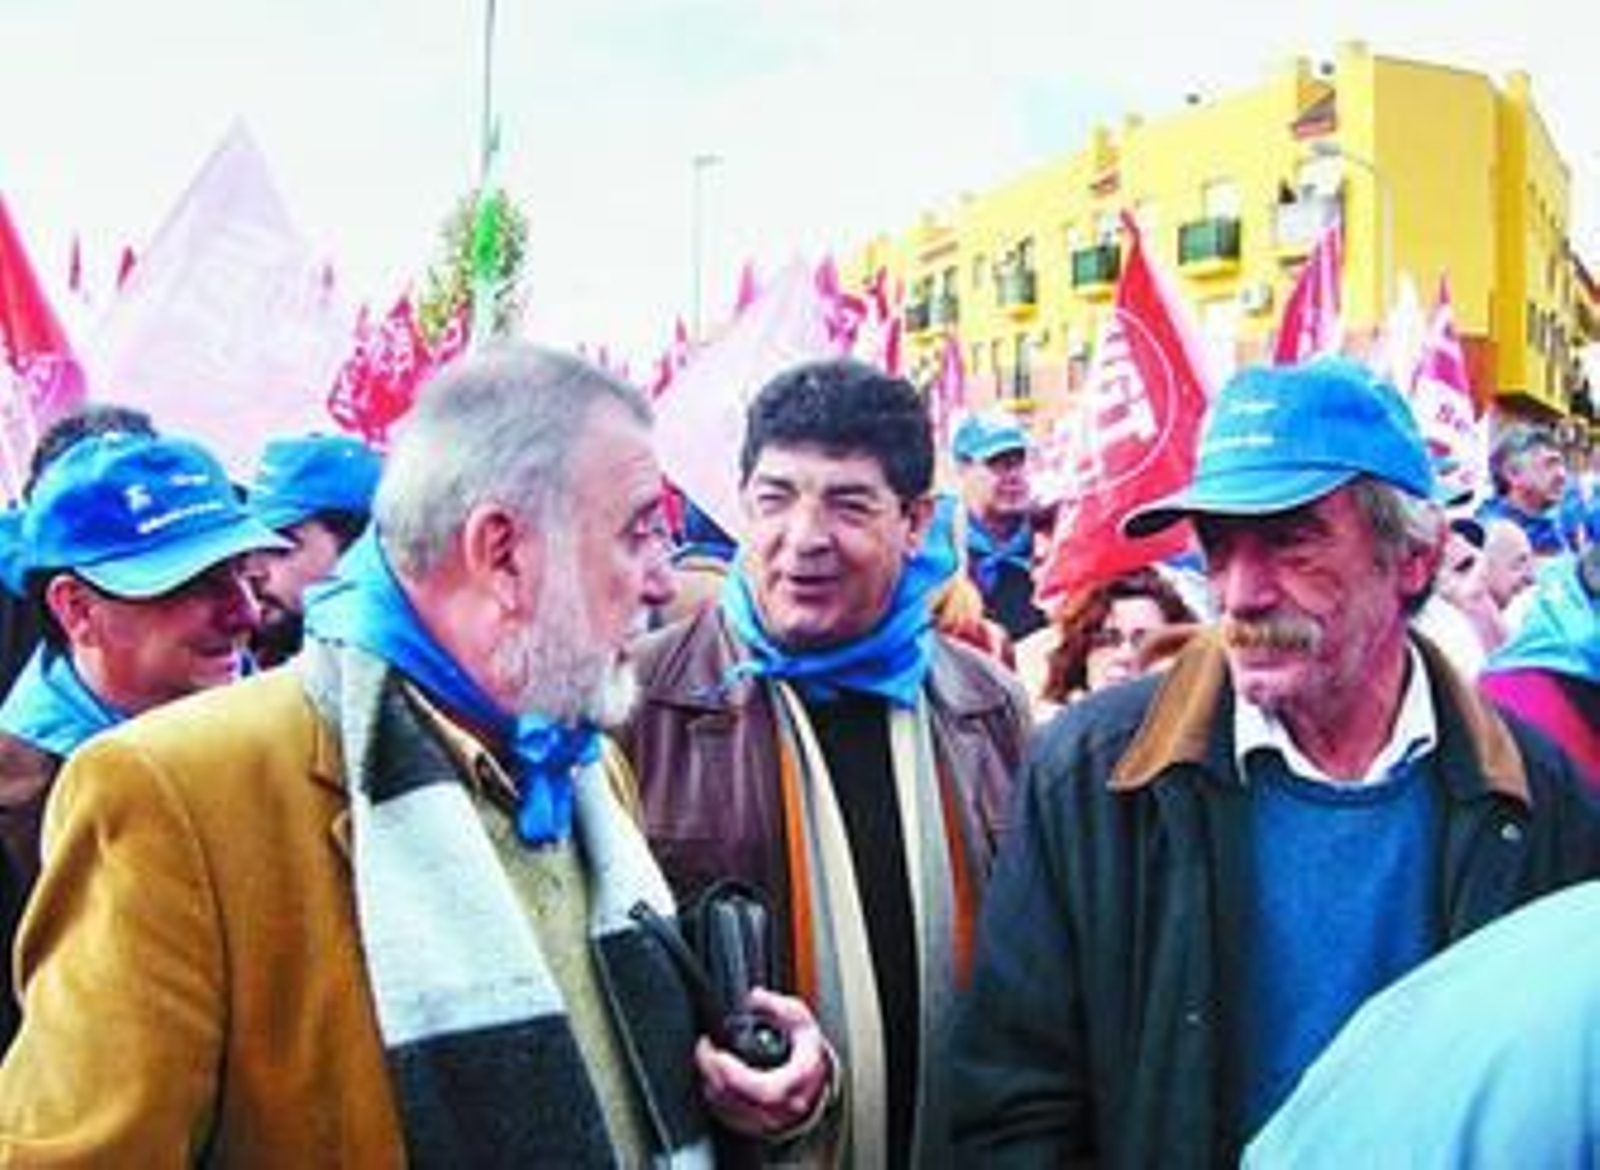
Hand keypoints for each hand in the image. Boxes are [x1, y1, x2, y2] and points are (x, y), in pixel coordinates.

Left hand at [695, 987, 834, 1138]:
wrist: (815, 1083)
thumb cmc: (808, 1056)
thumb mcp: (802, 1024)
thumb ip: (780, 1007)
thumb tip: (756, 997)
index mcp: (794, 1082)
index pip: (762, 1089)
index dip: (734, 1073)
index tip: (717, 1052)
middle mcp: (780, 1107)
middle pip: (736, 1099)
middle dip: (712, 1071)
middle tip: (704, 1048)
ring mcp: (765, 1120)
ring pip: (726, 1109)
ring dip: (710, 1082)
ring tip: (707, 1057)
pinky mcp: (752, 1125)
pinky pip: (724, 1115)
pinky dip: (714, 1095)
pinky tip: (714, 1076)